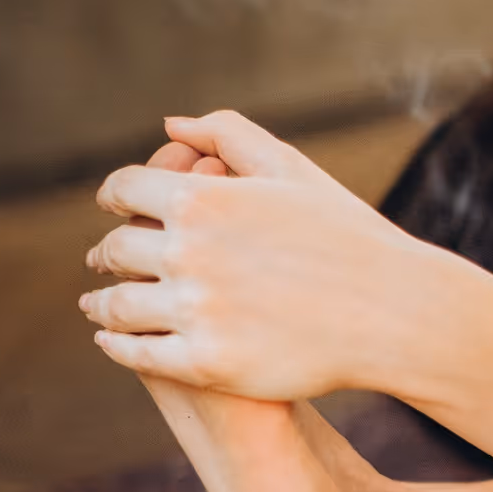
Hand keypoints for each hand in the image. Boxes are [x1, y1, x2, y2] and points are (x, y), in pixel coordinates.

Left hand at [80, 111, 433, 398]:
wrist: (392, 312)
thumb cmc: (347, 235)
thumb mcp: (292, 170)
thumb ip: (228, 135)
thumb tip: (170, 127)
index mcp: (203, 199)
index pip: (125, 190)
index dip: (112, 196)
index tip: (110, 205)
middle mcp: (190, 253)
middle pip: (115, 251)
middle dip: (104, 254)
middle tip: (101, 262)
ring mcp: (196, 312)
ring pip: (118, 308)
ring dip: (101, 306)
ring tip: (99, 308)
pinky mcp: (207, 364)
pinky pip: (138, 356)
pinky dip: (118, 348)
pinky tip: (116, 344)